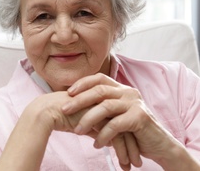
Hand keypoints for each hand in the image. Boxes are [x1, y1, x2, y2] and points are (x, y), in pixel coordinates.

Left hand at [62, 73, 191, 169]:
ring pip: (105, 107)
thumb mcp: (115, 115)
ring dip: (88, 119)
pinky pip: (116, 125)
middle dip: (79, 100)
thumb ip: (101, 107)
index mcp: (121, 89)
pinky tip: (96, 144)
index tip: (67, 92)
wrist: (159, 145)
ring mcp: (135, 103)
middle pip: (99, 91)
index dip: (82, 83)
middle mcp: (128, 92)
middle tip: (64, 110)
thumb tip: (72, 104)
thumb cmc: (132, 130)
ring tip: (77, 131)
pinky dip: (104, 134)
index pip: (99, 78)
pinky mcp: (140, 118)